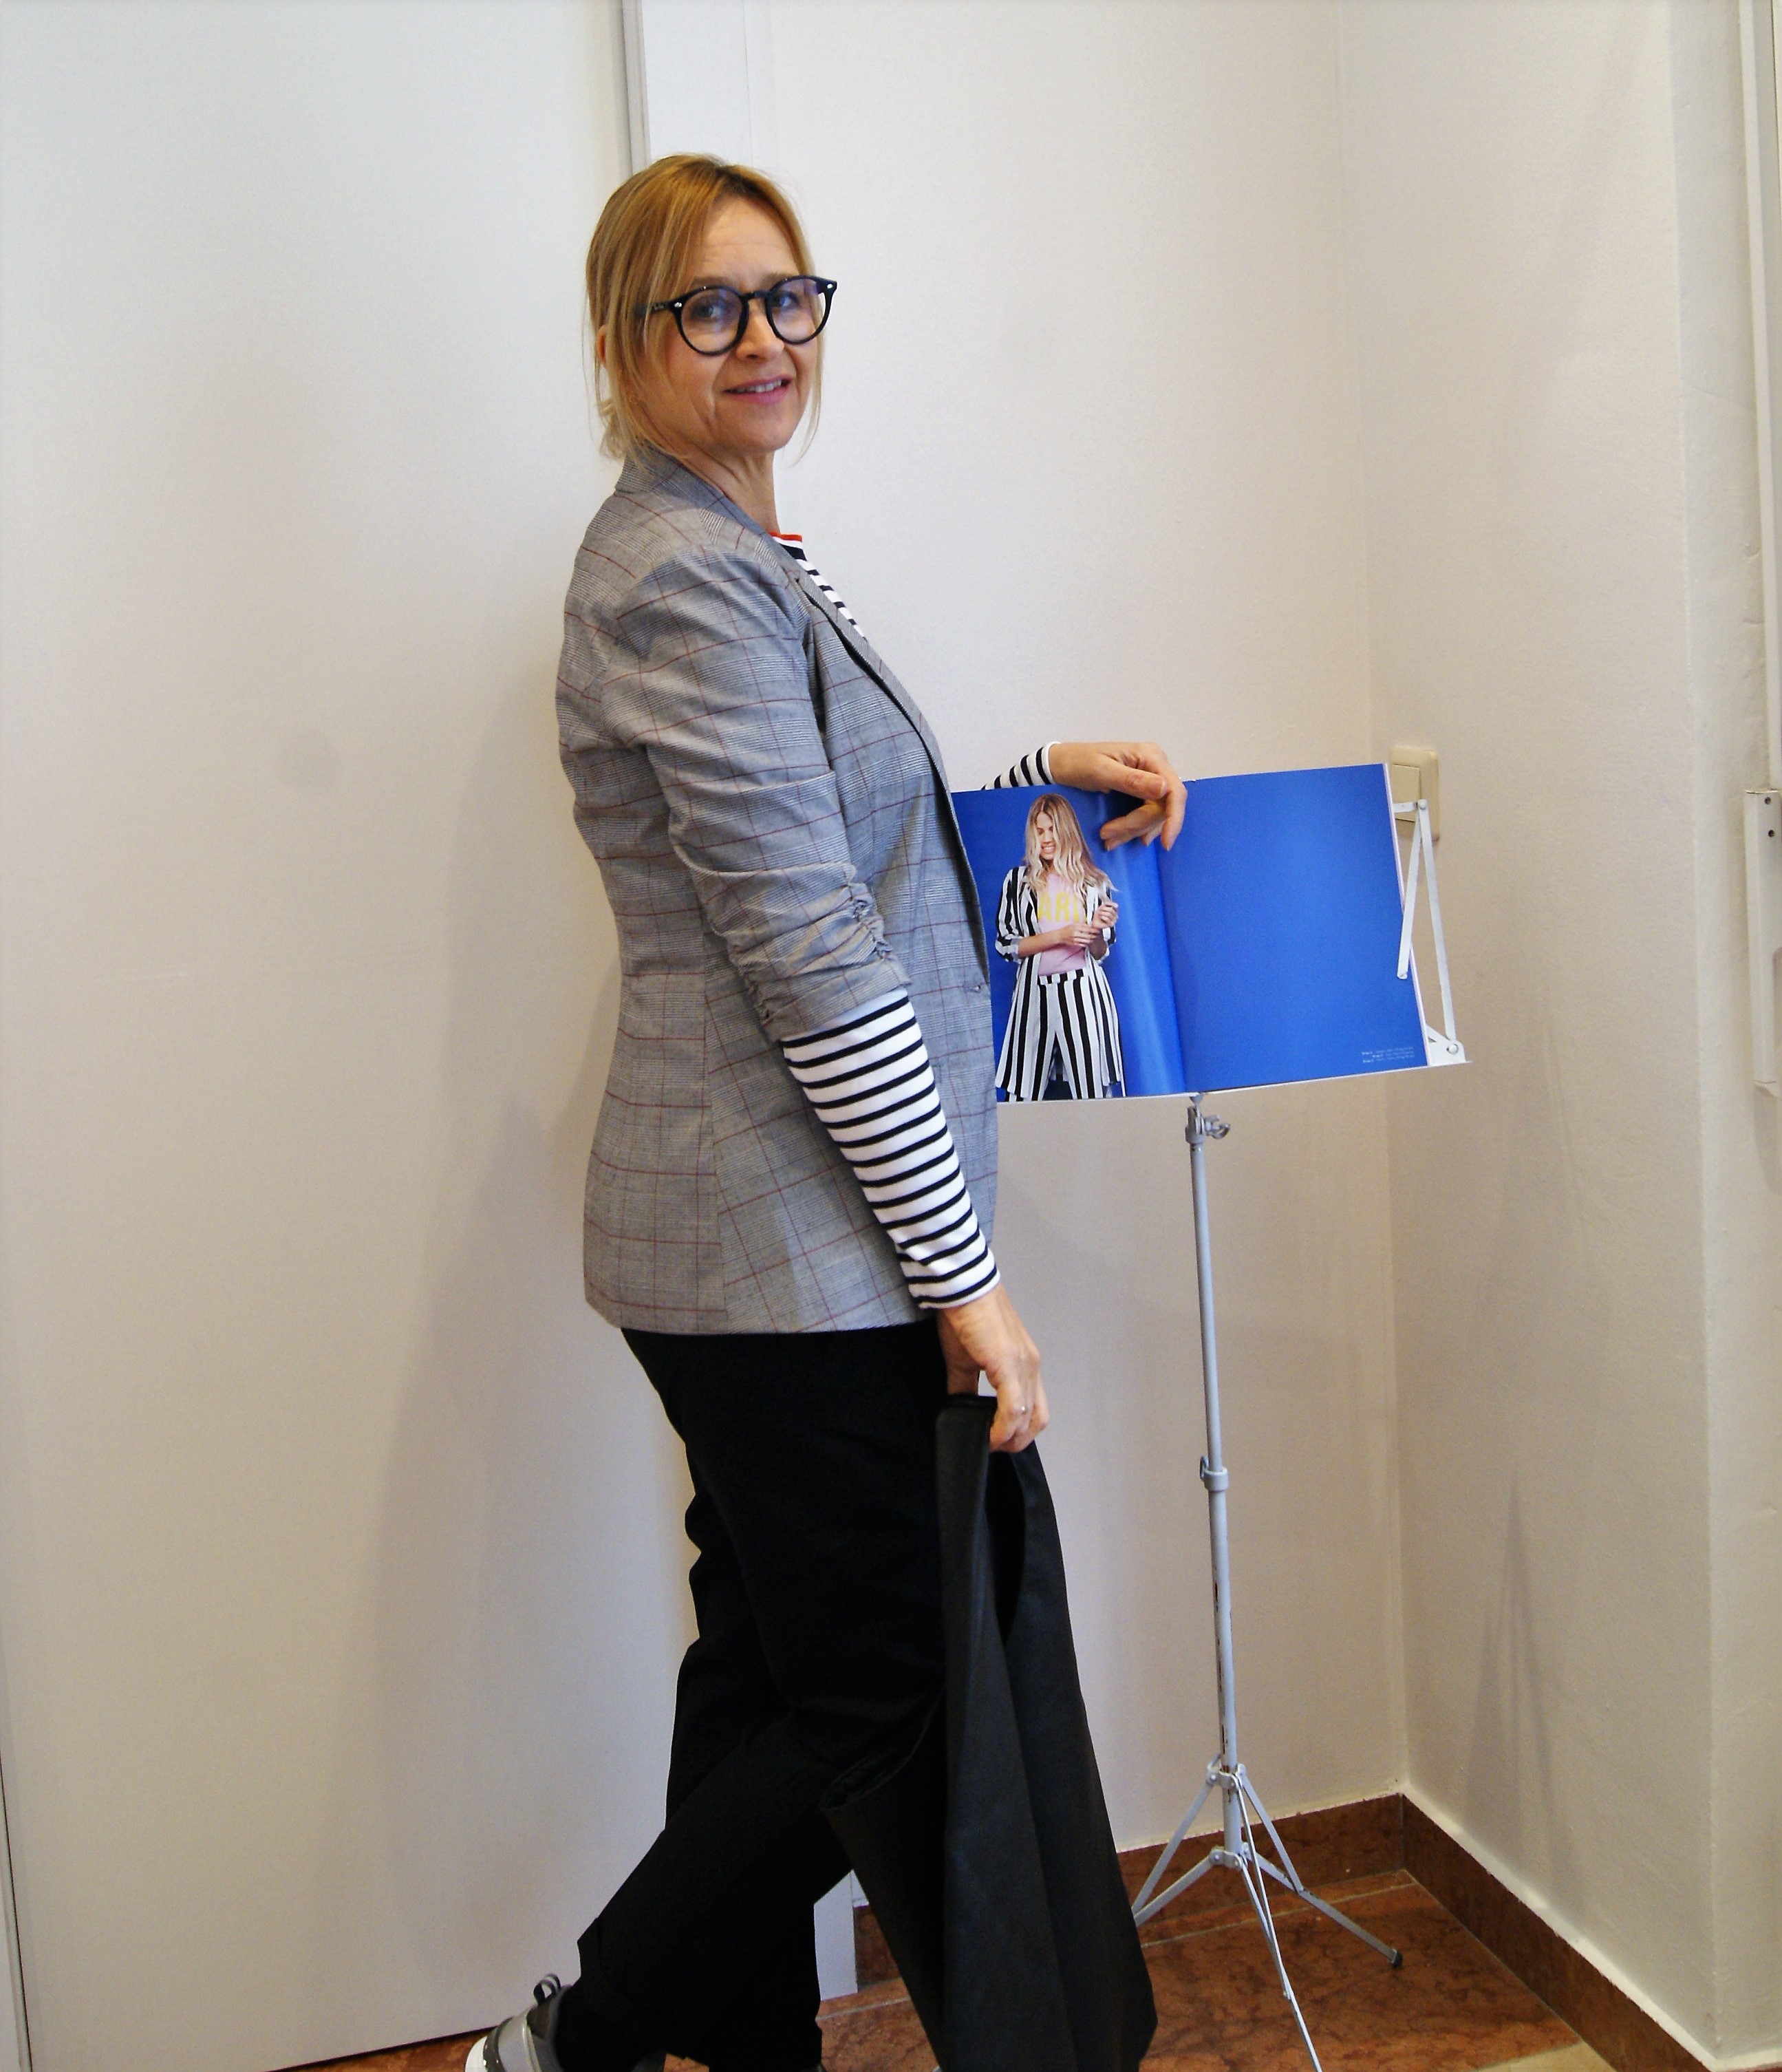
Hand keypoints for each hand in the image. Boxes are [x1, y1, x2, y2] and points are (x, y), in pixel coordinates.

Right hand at [935, 1285, 1047, 1451]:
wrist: (961, 1286)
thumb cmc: (964, 1315)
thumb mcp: (963, 1359)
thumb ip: (965, 1387)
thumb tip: (959, 1410)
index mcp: (1024, 1364)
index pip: (1034, 1409)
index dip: (1016, 1431)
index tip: (992, 1440)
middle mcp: (1031, 1366)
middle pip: (1037, 1419)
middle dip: (1016, 1441)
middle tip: (992, 1446)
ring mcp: (1023, 1365)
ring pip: (1029, 1417)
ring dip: (1010, 1437)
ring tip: (988, 1442)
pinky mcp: (1008, 1363)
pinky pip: (1014, 1407)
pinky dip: (1003, 1428)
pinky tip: (988, 1434)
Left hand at [1046, 741, 1185, 849]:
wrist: (1061, 764)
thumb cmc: (1078, 762)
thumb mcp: (1101, 771)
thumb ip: (1132, 780)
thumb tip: (1164, 789)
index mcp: (1151, 757)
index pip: (1175, 790)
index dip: (1174, 818)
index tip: (1165, 842)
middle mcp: (1155, 768)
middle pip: (1162, 808)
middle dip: (1137, 825)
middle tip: (1108, 836)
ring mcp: (1149, 781)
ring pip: (1153, 816)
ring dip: (1133, 831)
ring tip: (1108, 839)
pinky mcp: (1141, 793)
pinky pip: (1145, 816)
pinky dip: (1132, 829)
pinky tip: (1119, 837)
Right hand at [1058, 922, 1100, 949]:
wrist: (1060, 935)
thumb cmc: (1067, 929)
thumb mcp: (1074, 924)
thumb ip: (1081, 925)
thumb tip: (1089, 925)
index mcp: (1076, 927)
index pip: (1087, 928)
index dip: (1093, 930)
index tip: (1097, 930)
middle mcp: (1075, 933)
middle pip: (1087, 935)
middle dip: (1093, 936)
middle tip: (1096, 935)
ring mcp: (1075, 939)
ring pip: (1086, 940)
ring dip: (1090, 940)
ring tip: (1093, 939)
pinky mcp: (1074, 943)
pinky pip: (1082, 944)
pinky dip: (1086, 943)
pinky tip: (1088, 942)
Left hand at [1092, 900, 1118, 930]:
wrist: (1095, 922)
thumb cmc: (1099, 915)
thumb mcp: (1103, 906)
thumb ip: (1109, 903)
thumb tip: (1116, 905)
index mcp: (1115, 911)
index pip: (1116, 906)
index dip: (1110, 904)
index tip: (1105, 905)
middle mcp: (1116, 916)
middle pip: (1111, 910)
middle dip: (1103, 909)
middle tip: (1100, 910)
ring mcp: (1114, 921)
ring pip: (1109, 914)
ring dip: (1102, 913)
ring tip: (1100, 914)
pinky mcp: (1111, 924)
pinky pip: (1107, 919)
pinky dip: (1102, 917)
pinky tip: (1101, 918)